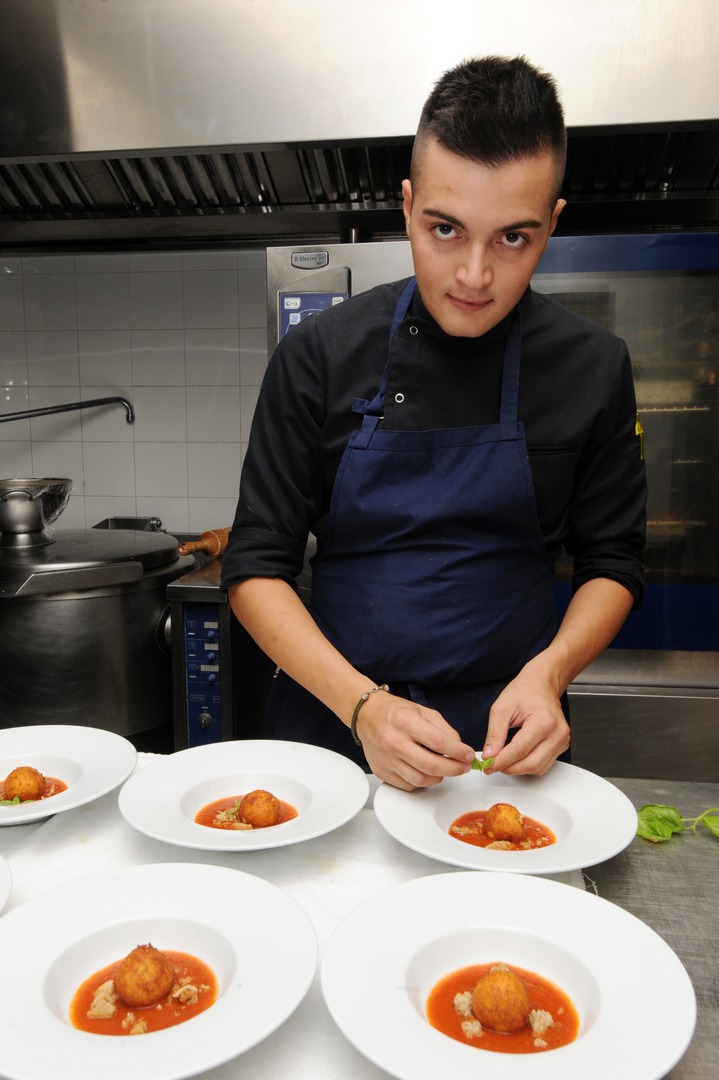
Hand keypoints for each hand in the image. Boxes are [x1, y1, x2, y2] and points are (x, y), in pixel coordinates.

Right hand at [356, 692, 474, 790]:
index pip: (438, 742)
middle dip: (454, 769)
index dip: (458, 752)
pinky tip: (425, 771)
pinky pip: (408, 785)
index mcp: (405, 721)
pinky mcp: (381, 771)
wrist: (366, 715)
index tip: (469, 755)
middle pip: (431, 765)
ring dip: (439, 777)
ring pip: (421, 780)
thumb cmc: (395, 712)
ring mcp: (386, 759)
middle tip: (464, 767)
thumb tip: (460, 750)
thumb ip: (444, 729)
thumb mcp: (423, 711)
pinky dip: (422, 781)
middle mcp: (393, 741)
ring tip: (445, 768)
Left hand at [482, 667, 569, 775]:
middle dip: (508, 768)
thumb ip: (495, 734)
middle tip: (493, 765)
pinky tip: (517, 757)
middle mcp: (557, 733)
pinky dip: (528, 765)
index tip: (488, 765)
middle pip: (530, 764)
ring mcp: (562, 740)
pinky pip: (544, 764)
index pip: (519, 751)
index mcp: (544, 721)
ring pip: (538, 768)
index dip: (500, 762)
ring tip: (503, 760)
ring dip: (518, 769)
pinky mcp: (562, 745)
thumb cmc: (524, 691)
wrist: (541, 684)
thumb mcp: (501, 708)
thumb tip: (490, 755)